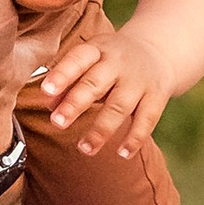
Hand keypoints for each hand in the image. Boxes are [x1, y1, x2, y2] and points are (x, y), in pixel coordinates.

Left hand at [34, 20, 173, 161]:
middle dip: (75, 104)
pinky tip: (122, 154)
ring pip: (119, 106)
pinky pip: (147, 119)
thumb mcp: (90, 61)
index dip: (62, 75)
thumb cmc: (110, 62)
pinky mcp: (157, 96)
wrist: (157, 50)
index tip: (46, 91)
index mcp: (97, 50)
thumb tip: (49, 104)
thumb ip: (68, 81)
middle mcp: (119, 63)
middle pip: (95, 83)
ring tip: (84, 149)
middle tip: (57, 123)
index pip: (78, 59)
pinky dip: (135, 138)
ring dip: (101, 130)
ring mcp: (139, 80)